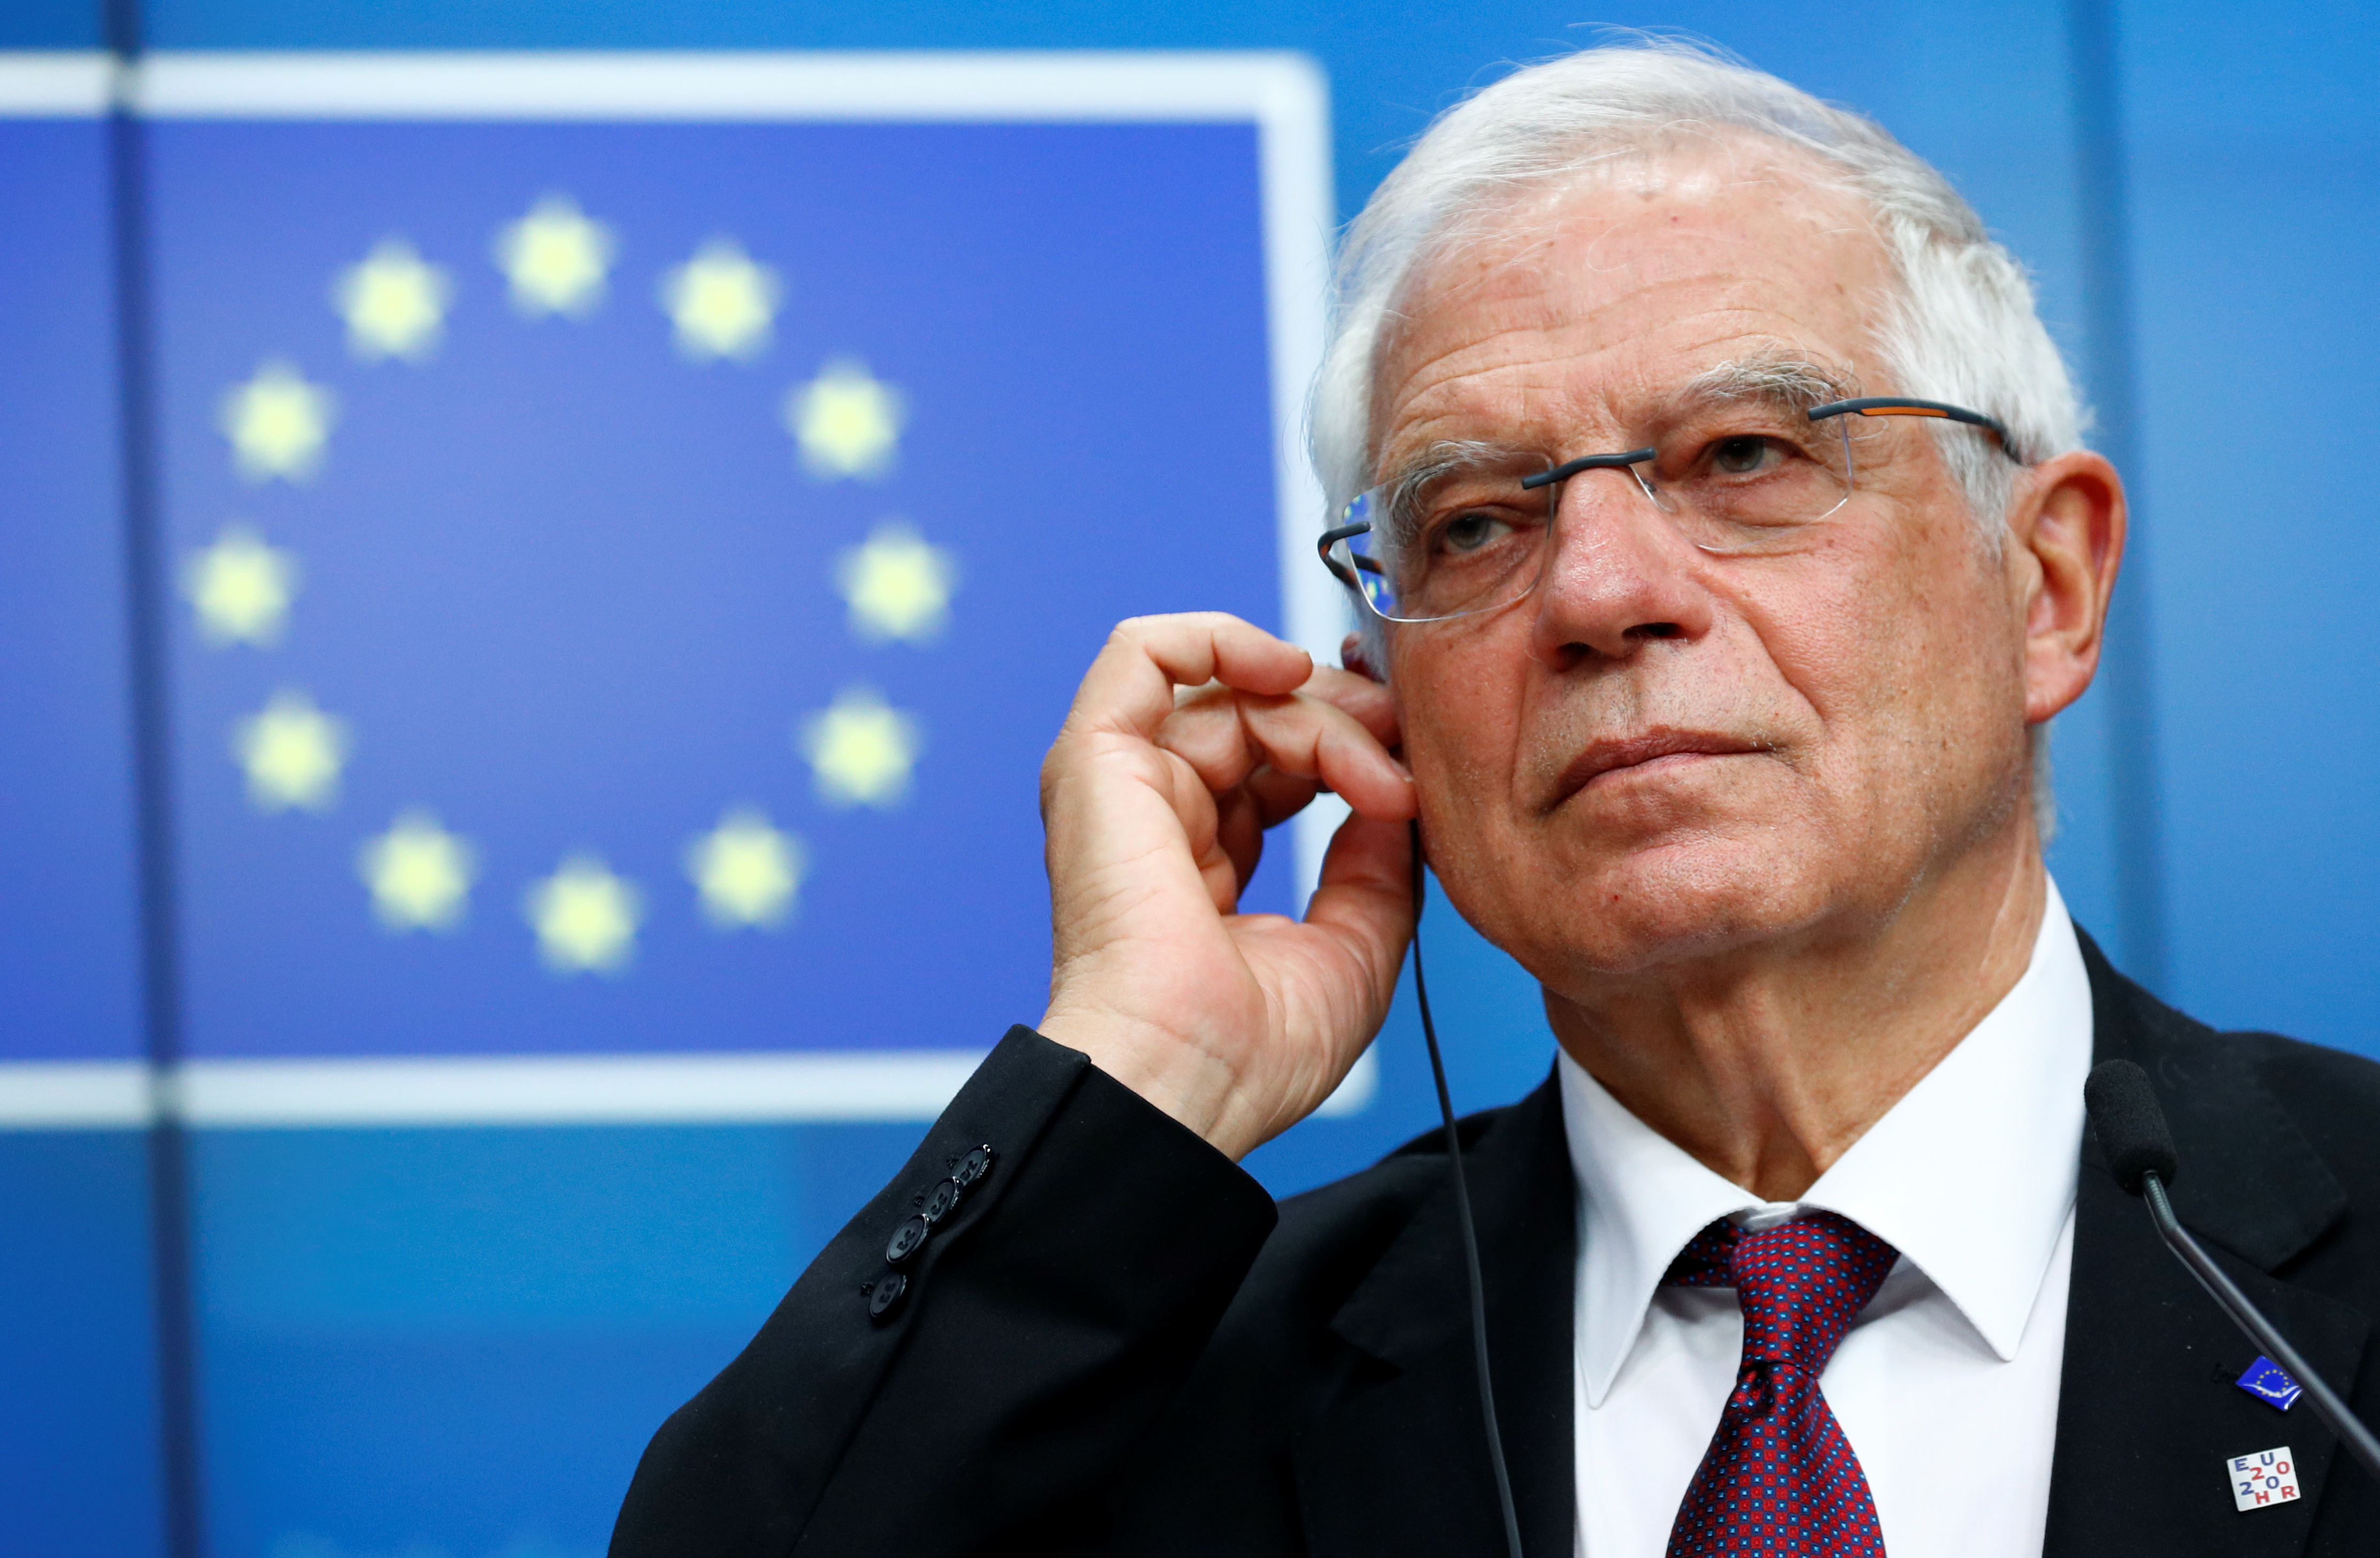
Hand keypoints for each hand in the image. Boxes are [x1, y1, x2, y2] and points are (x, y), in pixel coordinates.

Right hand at [1037, 613, 1418, 1160]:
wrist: (1186, 1078)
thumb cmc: (1252, 1051)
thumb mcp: (1358, 942)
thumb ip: (1377, 858)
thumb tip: (1394, 790)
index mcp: (1203, 863)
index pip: (1280, 762)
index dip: (1351, 745)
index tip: (1413, 776)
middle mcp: (1157, 815)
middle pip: (1262, 716)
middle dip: (1347, 720)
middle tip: (1404, 759)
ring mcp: (1122, 785)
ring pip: (1231, 692)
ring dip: (1320, 714)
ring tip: (1372, 771)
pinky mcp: (1095, 761)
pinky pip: (1143, 653)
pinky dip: (1219, 640)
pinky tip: (1286, 673)